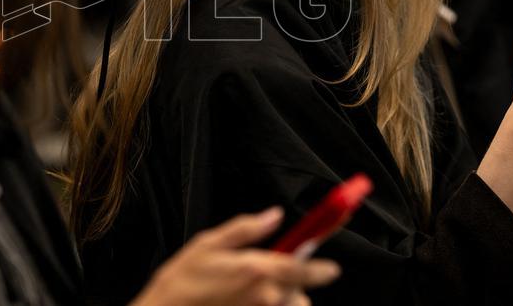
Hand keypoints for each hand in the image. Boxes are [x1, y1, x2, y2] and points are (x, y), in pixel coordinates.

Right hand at [131, 207, 339, 305]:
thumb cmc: (180, 283)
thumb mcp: (207, 244)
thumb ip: (245, 228)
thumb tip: (274, 215)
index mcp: (256, 270)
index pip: (303, 269)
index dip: (322, 268)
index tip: (332, 269)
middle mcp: (264, 299)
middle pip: (299, 297)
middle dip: (293, 289)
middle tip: (268, 283)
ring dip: (281, 304)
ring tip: (253, 298)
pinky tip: (245, 304)